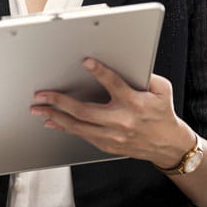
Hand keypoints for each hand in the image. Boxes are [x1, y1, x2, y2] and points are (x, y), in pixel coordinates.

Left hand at [29, 58, 195, 168]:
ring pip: (79, 127)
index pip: (115, 85)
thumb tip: (123, 61)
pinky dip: (66, 128)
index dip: (101, 73)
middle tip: (43, 95)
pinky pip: (82, 136)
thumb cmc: (162, 113)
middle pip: (86, 112)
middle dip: (61, 102)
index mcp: (136, 103)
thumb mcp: (161, 89)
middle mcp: (123, 121)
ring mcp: (114, 136)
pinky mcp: (108, 145)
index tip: (86, 62)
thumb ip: (143, 75)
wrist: (168, 145)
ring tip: (39, 109)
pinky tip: (53, 122)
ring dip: (56, 117)